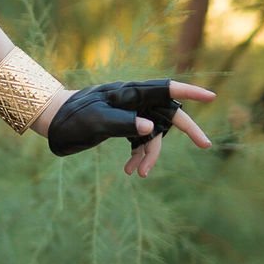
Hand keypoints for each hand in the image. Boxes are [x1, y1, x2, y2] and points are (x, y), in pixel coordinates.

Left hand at [46, 79, 215, 175]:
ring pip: (153, 134)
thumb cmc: (72, 116)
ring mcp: (129, 114)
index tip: (211, 96)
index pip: (166, 89)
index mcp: (130, 92)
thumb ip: (124, 123)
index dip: (190, 93)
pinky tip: (129, 170)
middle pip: (168, 113)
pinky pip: (139, 142)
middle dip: (186, 130)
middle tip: (205, 146)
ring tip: (138, 174)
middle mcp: (133, 101)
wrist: (51, 121)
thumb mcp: (97, 121)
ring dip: (150, 155)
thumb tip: (153, 129)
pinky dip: (137, 156)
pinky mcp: (122, 126)